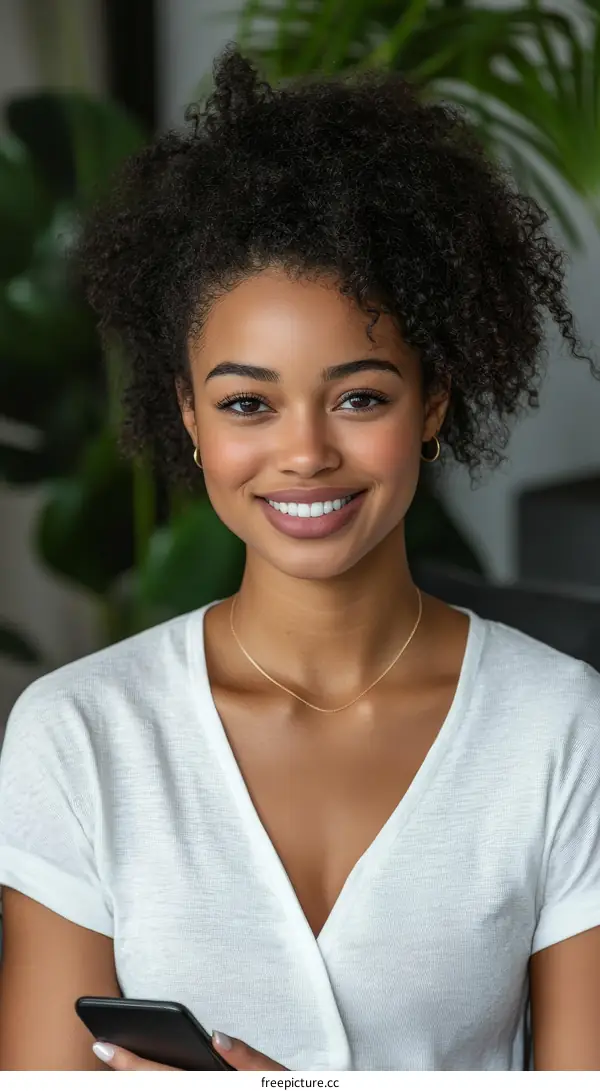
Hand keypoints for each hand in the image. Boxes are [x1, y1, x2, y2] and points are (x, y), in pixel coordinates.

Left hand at [92, 1030, 288, 1070]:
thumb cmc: (281, 1088)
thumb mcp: (273, 1074)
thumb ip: (247, 1056)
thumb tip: (216, 1036)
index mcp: (215, 1086)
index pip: (163, 1077)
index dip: (130, 1064)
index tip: (103, 1046)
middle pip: (155, 1086)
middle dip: (126, 1070)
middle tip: (99, 1048)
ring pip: (162, 1090)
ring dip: (139, 1078)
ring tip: (120, 1059)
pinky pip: (174, 1089)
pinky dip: (159, 1081)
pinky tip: (148, 1072)